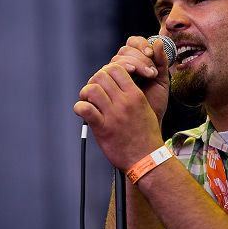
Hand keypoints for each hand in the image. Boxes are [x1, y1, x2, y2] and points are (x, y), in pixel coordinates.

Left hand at [73, 36, 169, 171]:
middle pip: (102, 76)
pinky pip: (85, 109)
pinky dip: (79, 108)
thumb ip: (132, 95)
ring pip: (92, 89)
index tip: (104, 81)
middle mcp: (124, 103)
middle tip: (93, 92)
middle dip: (94, 81)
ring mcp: (113, 115)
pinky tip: (82, 112)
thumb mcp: (145, 109)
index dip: (106, 72)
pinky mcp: (103, 128)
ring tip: (87, 101)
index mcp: (136, 96)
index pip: (117, 69)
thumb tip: (117, 85)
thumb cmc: (146, 137)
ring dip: (85, 94)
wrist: (147, 159)